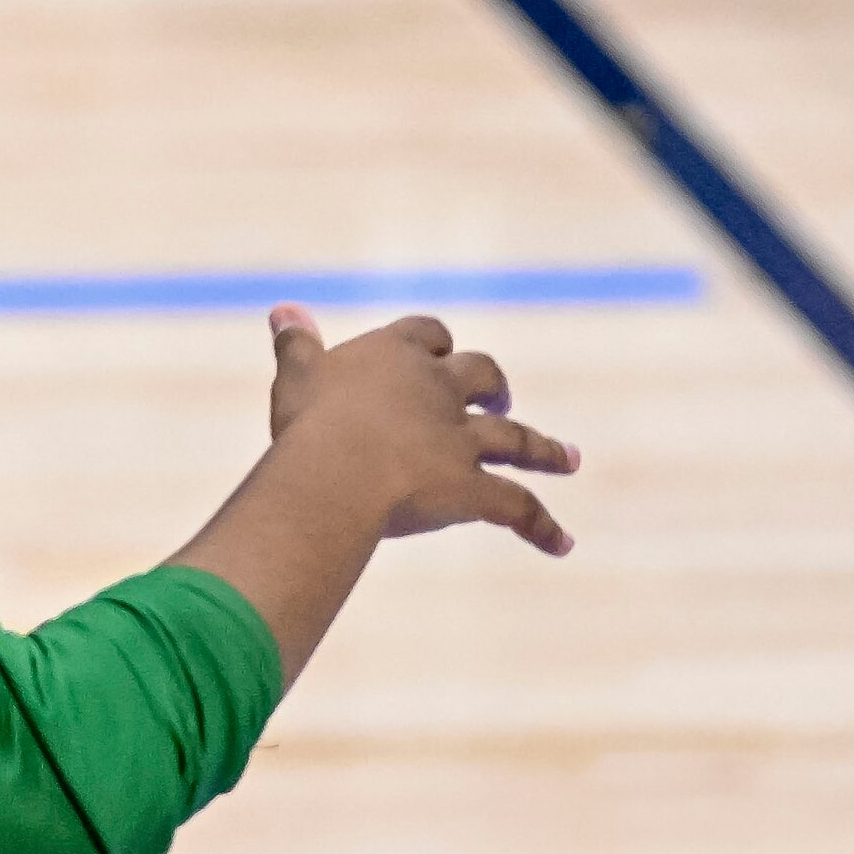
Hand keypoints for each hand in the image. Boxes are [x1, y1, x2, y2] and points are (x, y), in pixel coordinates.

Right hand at [263, 305, 577, 554]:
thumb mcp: (296, 376)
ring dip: (546, 450)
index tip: (438, 349)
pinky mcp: (473, 489)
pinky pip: (518, 508)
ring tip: (569, 459)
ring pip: (517, 439)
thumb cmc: (308, 421)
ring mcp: (462, 440)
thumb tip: (284, 309)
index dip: (434, 343)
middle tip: (498, 398)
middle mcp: (439, 390)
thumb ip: (296, 344)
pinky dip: (543, 527)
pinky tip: (562, 544)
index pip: (426, 333)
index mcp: (395, 356)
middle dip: (493, 386)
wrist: (338, 473)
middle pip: (480, 374)